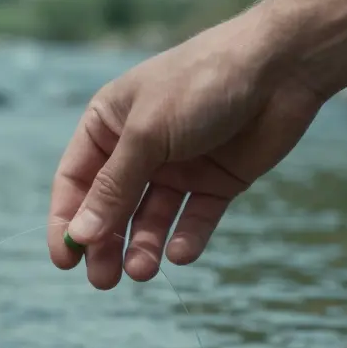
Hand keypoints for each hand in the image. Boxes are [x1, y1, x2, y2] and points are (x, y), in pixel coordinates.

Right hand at [47, 14, 327, 288]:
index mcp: (108, 125)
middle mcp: (138, 148)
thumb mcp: (147, 134)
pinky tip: (181, 253)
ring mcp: (178, 167)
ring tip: (143, 270)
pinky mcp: (215, 181)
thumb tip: (80, 236)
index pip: (76, 182)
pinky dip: (186, 238)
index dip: (67, 221)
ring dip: (143, 246)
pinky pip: (194, 218)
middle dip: (106, 245)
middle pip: (111, 208)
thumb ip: (114, 188)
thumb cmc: (201, 83)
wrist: (281, 66)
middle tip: (104, 281)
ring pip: (151, 219)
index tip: (65, 261)